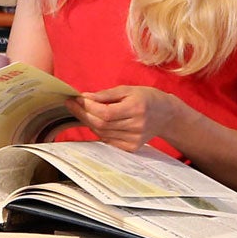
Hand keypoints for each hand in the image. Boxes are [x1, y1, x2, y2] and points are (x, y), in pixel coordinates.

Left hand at [67, 86, 181, 151]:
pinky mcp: (131, 147)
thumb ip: (106, 95)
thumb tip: (84, 97)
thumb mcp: (127, 90)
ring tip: (82, 111)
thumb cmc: (145, 98)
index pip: (106, 113)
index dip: (87, 107)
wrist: (166, 115)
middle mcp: (137, 126)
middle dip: (83, 114)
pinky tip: (95, 121)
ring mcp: (134, 139)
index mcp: (137, 108)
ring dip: (88, 122)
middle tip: (71, 104)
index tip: (74, 99)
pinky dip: (98, 131)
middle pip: (101, 124)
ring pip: (102, 133)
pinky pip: (108, 140)